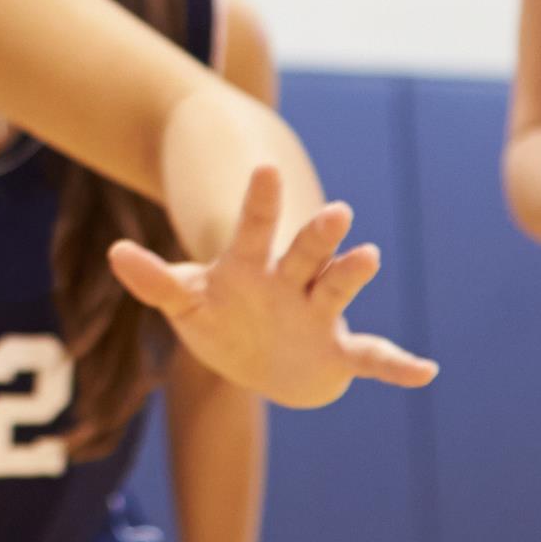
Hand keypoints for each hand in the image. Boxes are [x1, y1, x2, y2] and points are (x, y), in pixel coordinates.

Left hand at [109, 166, 440, 408]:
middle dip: (319, 236)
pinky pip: (371, 358)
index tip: (265, 170)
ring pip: (337, 289)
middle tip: (336, 212)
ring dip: (352, 274)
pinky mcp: (338, 352)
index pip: (254, 229)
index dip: (260, 203)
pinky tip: (426, 371)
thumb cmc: (224, 319)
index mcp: (252, 267)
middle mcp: (292, 282)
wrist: (262, 360)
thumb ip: (156, 280)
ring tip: (369, 256)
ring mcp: (318, 314)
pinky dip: (397, 365)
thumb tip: (115, 252)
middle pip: (305, 253)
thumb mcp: (186, 303)